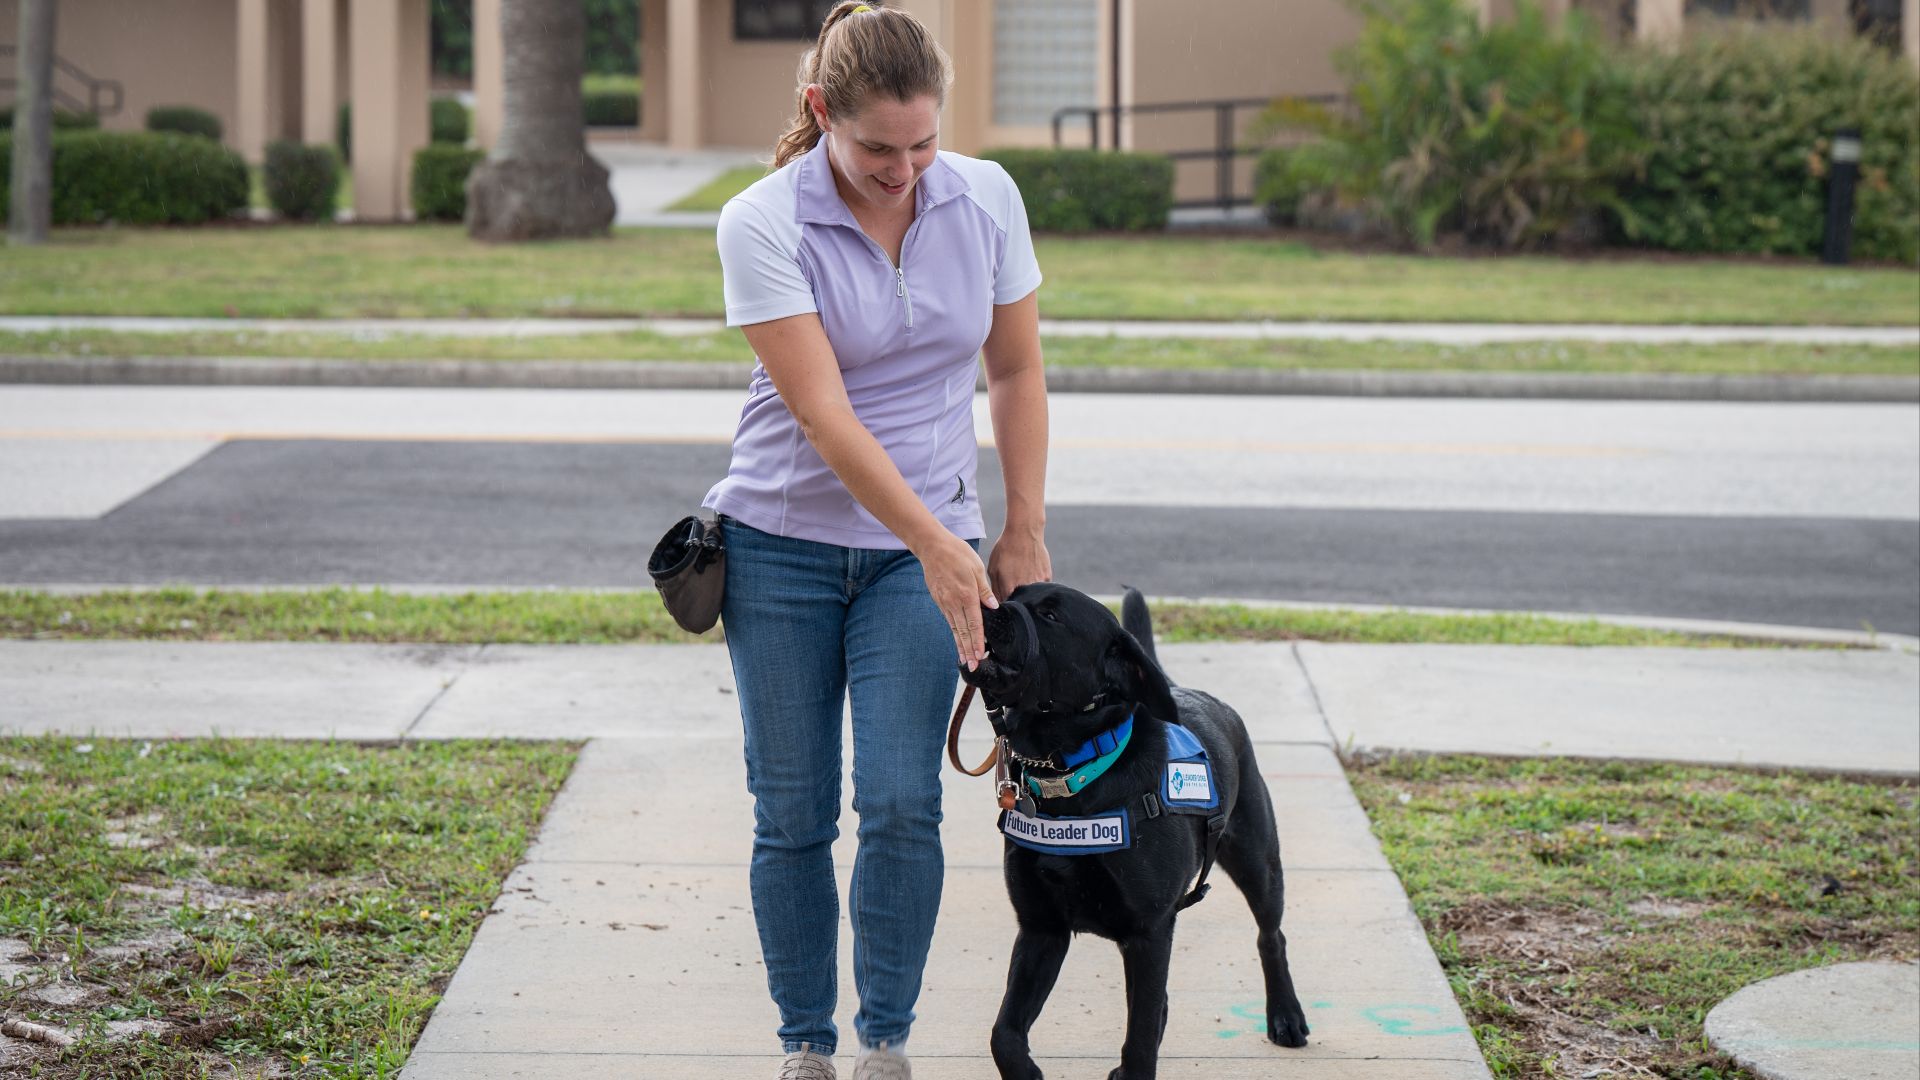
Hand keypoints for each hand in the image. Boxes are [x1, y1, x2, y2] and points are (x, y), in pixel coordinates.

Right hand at [919, 532, 997, 669]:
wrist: (932, 547)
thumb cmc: (957, 553)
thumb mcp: (976, 568)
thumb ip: (985, 590)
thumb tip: (993, 607)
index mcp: (967, 595)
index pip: (974, 623)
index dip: (978, 641)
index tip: (981, 655)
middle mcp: (954, 602)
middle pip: (963, 631)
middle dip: (969, 650)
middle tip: (973, 667)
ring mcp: (945, 603)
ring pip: (954, 629)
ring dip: (960, 645)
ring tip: (965, 660)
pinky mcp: (939, 600)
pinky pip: (949, 621)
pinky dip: (954, 633)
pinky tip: (957, 640)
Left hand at [987, 525, 1050, 600]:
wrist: (1024, 532)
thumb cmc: (1006, 549)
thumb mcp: (993, 569)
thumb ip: (995, 589)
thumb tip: (995, 604)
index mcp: (1009, 589)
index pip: (1006, 607)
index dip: (1004, 605)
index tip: (1002, 600)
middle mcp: (1025, 589)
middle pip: (1021, 603)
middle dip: (1016, 600)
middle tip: (1012, 586)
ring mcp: (1038, 584)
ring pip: (1032, 596)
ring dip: (1026, 592)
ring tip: (1021, 576)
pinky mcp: (1047, 577)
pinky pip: (1040, 587)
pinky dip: (1035, 584)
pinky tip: (1030, 571)